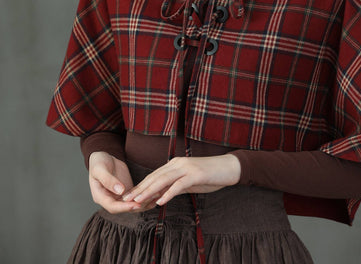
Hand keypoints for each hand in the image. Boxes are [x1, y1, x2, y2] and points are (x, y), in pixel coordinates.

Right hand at [88, 152, 159, 212]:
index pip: (113, 207)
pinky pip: (135, 197)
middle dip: (137, 206)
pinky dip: (144, 196)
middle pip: (124, 208)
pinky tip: (154, 194)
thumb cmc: (98, 162)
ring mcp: (118, 196)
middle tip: (149, 201)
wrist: (103, 157)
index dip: (124, 207)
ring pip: (131, 204)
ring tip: (155, 198)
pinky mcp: (126, 191)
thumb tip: (120, 191)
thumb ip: (108, 180)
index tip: (136, 204)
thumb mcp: (100, 169)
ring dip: (143, 203)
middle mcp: (110, 199)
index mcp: (100, 196)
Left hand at [122, 154, 240, 208]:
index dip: (140, 186)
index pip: (153, 176)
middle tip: (126, 200)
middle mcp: (177, 163)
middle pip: (154, 177)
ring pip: (163, 180)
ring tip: (138, 201)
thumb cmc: (209, 176)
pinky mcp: (195, 175)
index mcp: (174, 164)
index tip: (129, 196)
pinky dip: (168, 193)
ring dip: (149, 192)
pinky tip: (160, 202)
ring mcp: (186, 168)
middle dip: (139, 189)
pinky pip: (179, 185)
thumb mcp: (189, 182)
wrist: (228, 168)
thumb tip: (160, 196)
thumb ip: (175, 186)